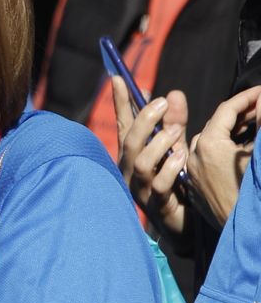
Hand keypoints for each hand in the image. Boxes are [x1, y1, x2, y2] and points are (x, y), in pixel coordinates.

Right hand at [113, 80, 188, 236]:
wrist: (183, 225)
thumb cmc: (177, 184)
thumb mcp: (176, 148)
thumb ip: (174, 124)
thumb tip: (174, 94)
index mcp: (132, 154)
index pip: (123, 124)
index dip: (120, 102)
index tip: (118, 78)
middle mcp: (130, 169)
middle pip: (130, 141)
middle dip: (144, 119)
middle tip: (162, 103)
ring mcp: (140, 188)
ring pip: (141, 162)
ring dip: (159, 144)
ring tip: (177, 132)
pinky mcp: (155, 204)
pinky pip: (158, 184)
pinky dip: (170, 169)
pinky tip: (182, 158)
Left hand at [187, 85, 260, 227]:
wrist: (253, 233)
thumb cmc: (257, 192)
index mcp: (209, 145)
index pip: (227, 110)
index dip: (247, 97)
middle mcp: (195, 157)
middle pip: (216, 125)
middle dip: (240, 113)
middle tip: (260, 105)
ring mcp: (195, 174)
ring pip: (211, 142)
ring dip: (231, 131)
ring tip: (254, 124)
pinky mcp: (199, 189)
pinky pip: (208, 160)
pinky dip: (224, 149)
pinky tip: (242, 148)